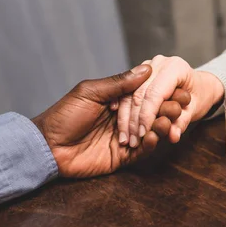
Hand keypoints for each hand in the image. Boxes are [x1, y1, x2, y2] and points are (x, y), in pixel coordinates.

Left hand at [32, 65, 187, 177]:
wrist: (47, 146)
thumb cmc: (64, 115)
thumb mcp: (91, 92)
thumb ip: (119, 83)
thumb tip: (146, 68)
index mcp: (116, 101)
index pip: (145, 96)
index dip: (161, 93)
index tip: (177, 89)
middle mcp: (124, 120)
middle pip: (152, 114)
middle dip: (166, 110)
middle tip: (178, 106)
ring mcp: (125, 139)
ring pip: (150, 132)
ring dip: (161, 126)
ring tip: (167, 121)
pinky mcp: (123, 158)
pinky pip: (142, 151)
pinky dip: (151, 143)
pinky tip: (155, 136)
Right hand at [116, 55, 223, 146]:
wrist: (200, 84)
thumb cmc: (200, 95)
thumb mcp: (195, 109)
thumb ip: (182, 122)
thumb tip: (172, 136)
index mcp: (175, 67)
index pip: (155, 93)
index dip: (147, 116)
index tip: (142, 135)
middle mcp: (159, 63)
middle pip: (139, 93)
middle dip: (134, 120)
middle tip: (132, 141)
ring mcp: (147, 66)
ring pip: (129, 94)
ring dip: (125, 118)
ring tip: (125, 139)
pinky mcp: (139, 74)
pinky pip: (126, 93)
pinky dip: (123, 111)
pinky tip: (120, 128)